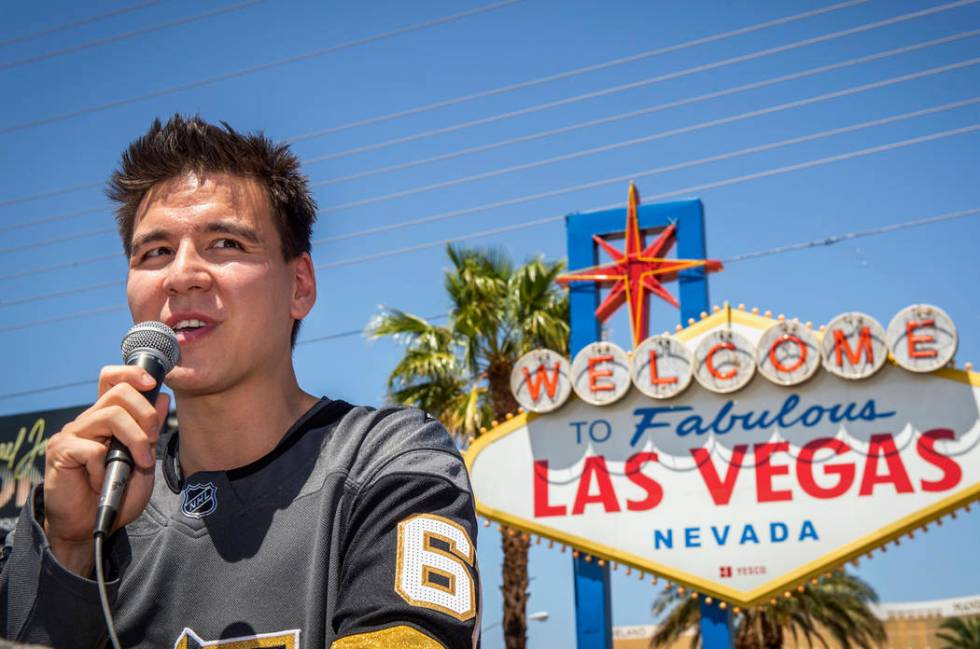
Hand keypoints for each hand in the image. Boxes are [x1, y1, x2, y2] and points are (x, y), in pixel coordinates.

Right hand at [42, 365, 169, 575]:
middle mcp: (89, 420)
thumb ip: (151, 431)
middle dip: (146, 415)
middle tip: (151, 443)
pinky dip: (104, 467)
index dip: (132, 374)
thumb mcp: (144, 460)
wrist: (92, 525)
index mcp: (107, 419)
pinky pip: (92, 448)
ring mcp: (73, 433)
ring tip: (139, 463)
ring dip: (135, 440)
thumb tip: (161, 398)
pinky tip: (101, 481)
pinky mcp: (61, 451)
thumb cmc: (116, 493)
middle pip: (120, 393)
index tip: (153, 382)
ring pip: (110, 415)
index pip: (113, 380)